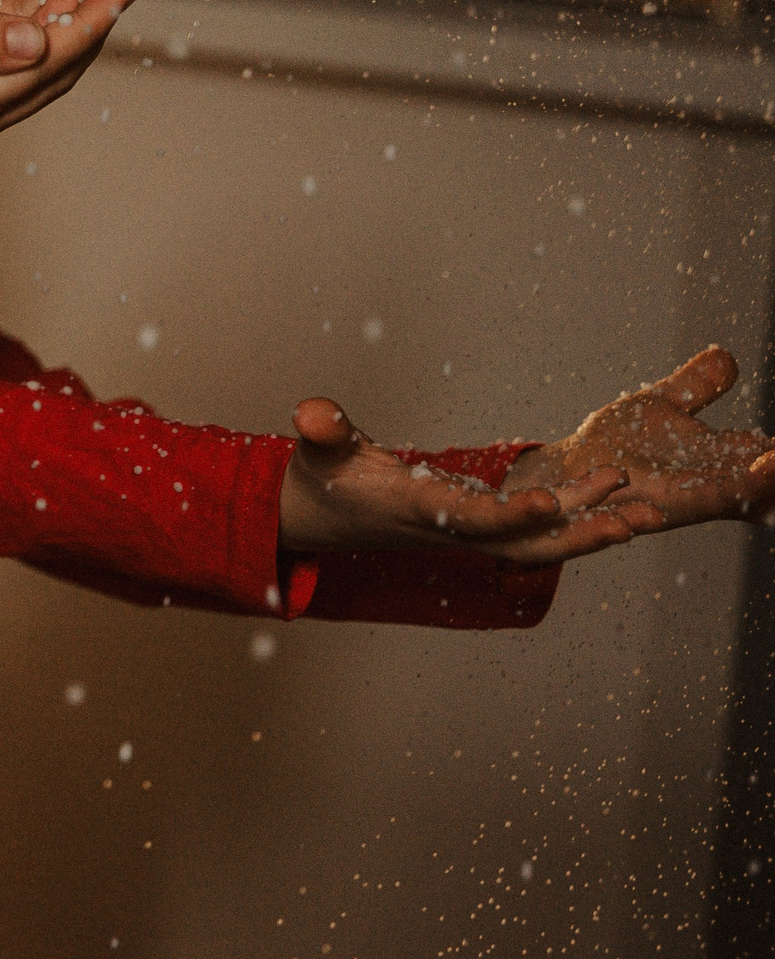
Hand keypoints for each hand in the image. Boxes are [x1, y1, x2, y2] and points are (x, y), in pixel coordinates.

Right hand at [278, 396, 655, 564]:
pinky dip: (578, 518)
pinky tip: (617, 497)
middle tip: (632, 522)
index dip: (509, 514)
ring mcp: (469, 530)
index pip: (470, 518)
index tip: (548, 501)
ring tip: (646, 513)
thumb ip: (323, 430)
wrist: (322, 518)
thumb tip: (313, 412)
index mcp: (417, 509)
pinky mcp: (479, 522)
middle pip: (525, 547)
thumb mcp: (319, 450)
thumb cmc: (322, 478)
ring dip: (592, 531)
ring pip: (541, 543)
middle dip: (578, 537)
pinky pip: (538, 529)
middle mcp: (452, 529)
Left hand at [502, 346, 774, 528]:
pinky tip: (754, 470)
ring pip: (743, 494)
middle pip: (771, 482)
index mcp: (726, 459)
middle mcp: (717, 483)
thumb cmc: (617, 445)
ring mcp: (691, 498)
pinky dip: (730, 490)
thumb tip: (726, 356)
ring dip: (767, 482)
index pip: (774, 455)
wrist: (567, 473)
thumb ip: (696, 387)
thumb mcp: (661, 407)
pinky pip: (696, 503)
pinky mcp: (657, 506)